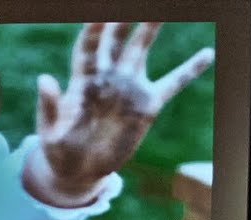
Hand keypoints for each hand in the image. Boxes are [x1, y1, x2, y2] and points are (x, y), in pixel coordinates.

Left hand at [23, 22, 214, 206]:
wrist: (78, 171)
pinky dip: (189, 70)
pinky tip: (207, 54)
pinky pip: (172, 84)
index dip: (92, 31)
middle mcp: (106, 79)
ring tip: (161, 10)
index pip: (87, 49)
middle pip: (115, 41)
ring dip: (150, 30)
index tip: (98, 15)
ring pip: (141, 52)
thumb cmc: (58, 150)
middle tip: (135, 1)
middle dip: (123, 20)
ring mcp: (128, 90)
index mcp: (81, 82)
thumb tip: (43, 78)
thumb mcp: (49, 132)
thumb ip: (49, 105)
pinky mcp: (146, 106)